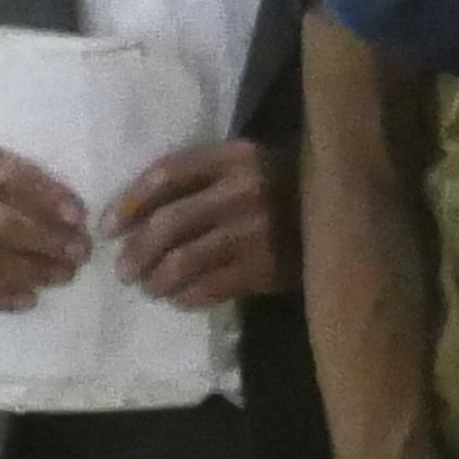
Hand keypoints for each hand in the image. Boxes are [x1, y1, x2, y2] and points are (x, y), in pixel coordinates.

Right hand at [0, 132, 88, 311]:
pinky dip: (1, 297)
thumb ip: (22, 177)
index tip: (79, 216)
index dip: (47, 197)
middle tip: (80, 252)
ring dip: (31, 271)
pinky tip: (31, 298)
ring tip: (64, 274)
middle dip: (46, 240)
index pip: (8, 176)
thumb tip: (73, 216)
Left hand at [107, 137, 290, 305]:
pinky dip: (186, 297)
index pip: (166, 175)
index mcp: (233, 158)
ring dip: (156, 279)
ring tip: (148, 288)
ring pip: (184, 260)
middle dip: (137, 250)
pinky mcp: (266, 268)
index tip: (108, 228)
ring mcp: (254, 232)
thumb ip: (204, 177)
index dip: (129, 203)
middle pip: (168, 222)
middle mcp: (241, 191)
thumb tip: (142, 212)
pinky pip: (211, 287)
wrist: (350, 215)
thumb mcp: (248, 166)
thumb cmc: (287, 188)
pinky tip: (178, 300)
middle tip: (123, 270)